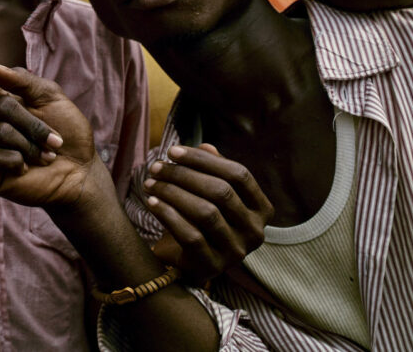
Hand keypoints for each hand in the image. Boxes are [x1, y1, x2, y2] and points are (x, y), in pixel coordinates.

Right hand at [0, 64, 96, 209]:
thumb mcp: (51, 98)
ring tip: (43, 156)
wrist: (77, 173)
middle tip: (54, 140)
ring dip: (30, 146)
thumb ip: (24, 81)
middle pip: (0, 107)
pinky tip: (23, 168)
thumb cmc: (65, 133)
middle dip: (33, 125)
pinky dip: (15, 161)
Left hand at [145, 144, 272, 283]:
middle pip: (221, 192)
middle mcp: (255, 232)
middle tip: (155, 167)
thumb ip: (212, 169)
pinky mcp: (213, 267)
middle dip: (183, 174)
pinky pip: (191, 236)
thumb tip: (205, 145)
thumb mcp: (209, 193)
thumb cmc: (199, 219)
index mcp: (262, 209)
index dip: (204, 160)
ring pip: (206, 213)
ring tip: (150, 183)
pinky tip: (152, 202)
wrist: (186, 261)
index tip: (173, 151)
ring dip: (173, 193)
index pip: (239, 175)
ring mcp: (236, 252)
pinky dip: (168, 215)